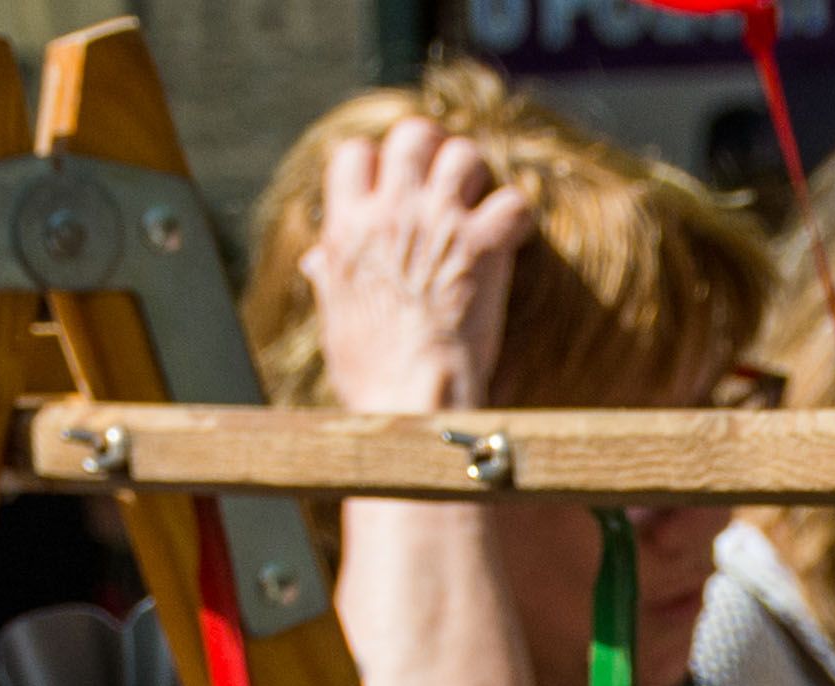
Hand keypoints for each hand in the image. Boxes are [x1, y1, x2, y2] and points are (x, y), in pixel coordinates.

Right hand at [305, 117, 526, 419]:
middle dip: (434, 149)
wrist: (411, 402)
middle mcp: (392, 212)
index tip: (391, 186)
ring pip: (465, 154)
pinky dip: (517, 217)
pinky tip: (512, 238)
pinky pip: (513, 201)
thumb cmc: (369, 373)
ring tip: (479, 205)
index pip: (355, 152)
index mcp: (347, 226)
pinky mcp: (483, 246)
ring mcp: (439, 223)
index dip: (378, 162)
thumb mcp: (334, 315)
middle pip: (413, 133)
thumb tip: (316, 260)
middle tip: (446, 181)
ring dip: (477, 176)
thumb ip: (330, 274)